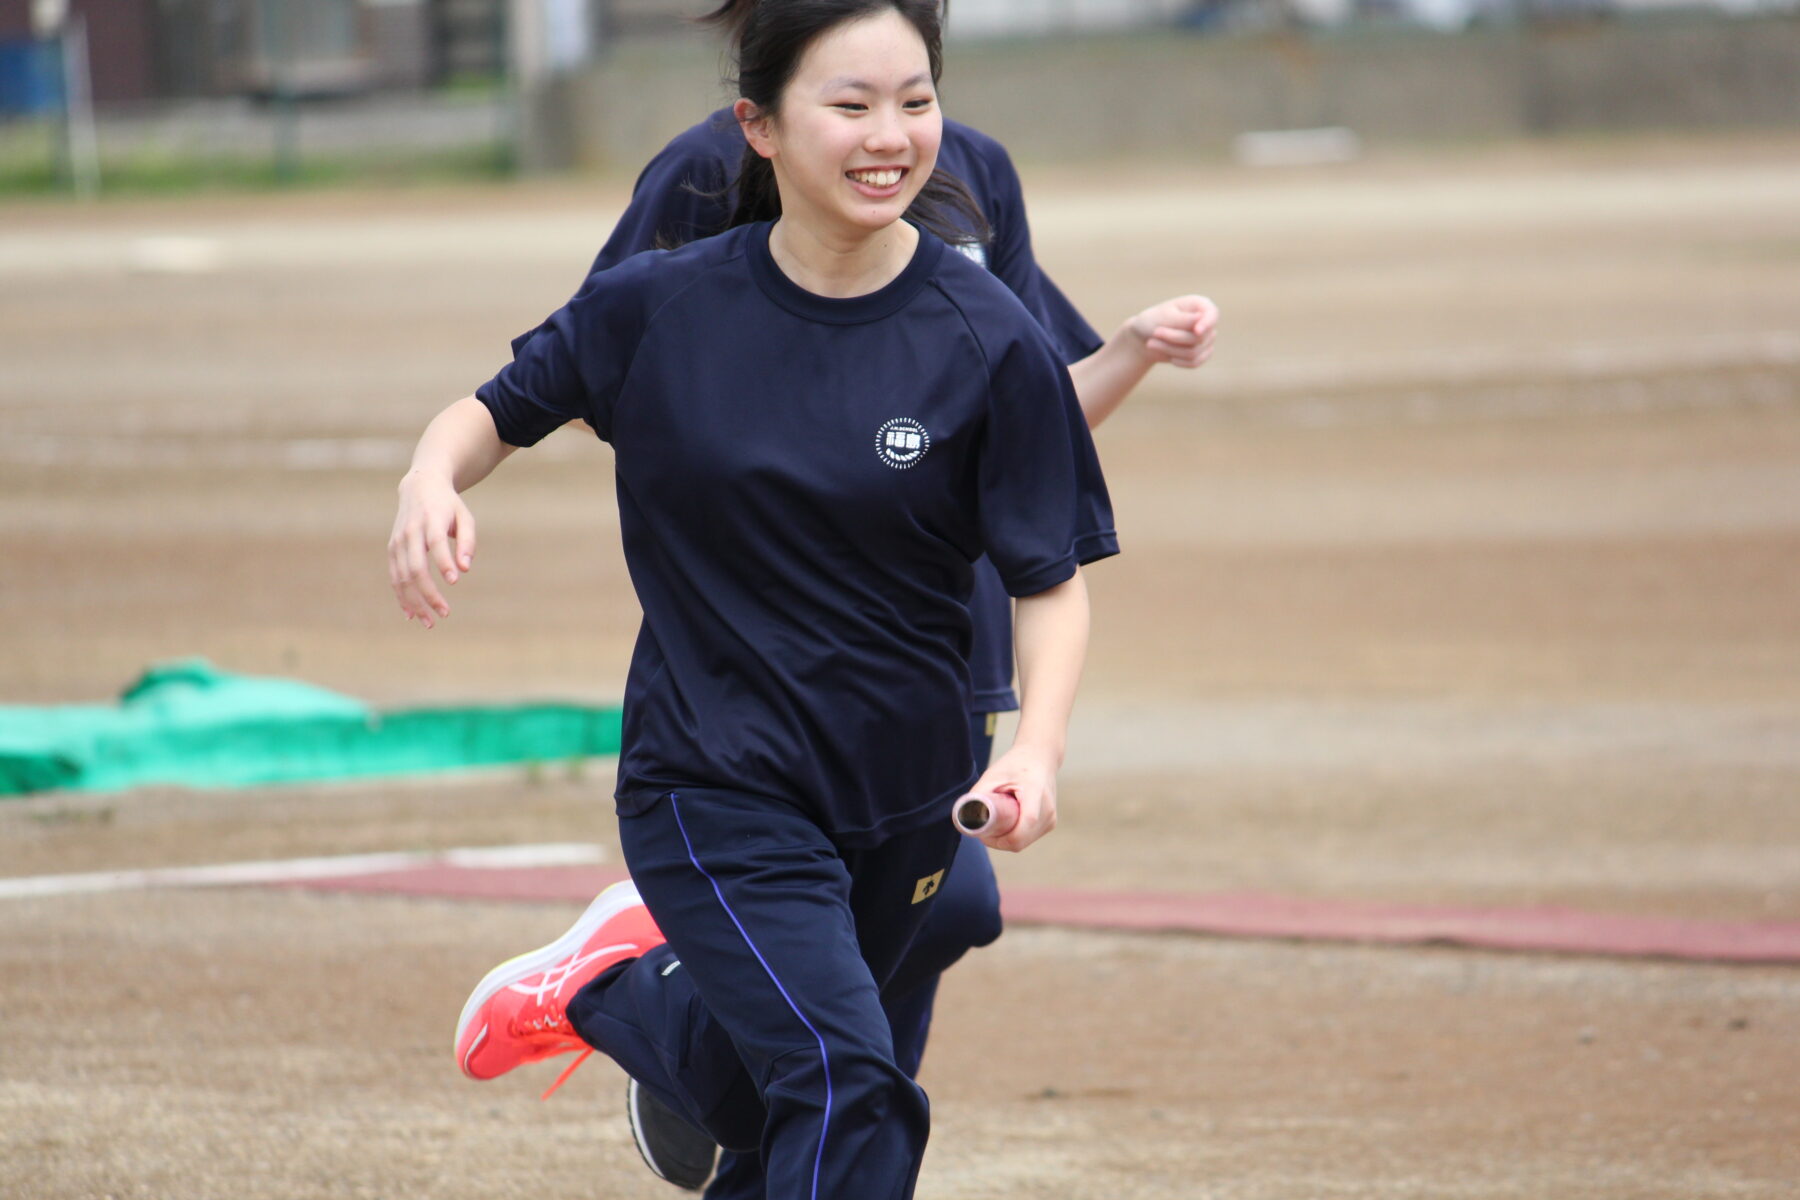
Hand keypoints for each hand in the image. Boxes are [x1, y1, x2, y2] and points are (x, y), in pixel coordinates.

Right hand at [388, 469, 476, 629]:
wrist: (419, 487)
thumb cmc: (448, 506)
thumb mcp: (465, 517)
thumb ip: (467, 541)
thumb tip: (465, 568)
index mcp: (431, 521)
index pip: (436, 543)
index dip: (444, 562)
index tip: (454, 582)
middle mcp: (411, 532)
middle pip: (415, 567)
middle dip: (429, 593)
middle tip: (445, 613)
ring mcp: (398, 542)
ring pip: (402, 577)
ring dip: (414, 602)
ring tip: (430, 622)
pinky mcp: (392, 549)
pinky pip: (394, 577)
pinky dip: (401, 597)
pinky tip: (411, 615)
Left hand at [968, 742, 1059, 852]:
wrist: (1040, 757)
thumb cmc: (1016, 764)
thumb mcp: (993, 775)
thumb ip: (979, 795)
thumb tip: (963, 818)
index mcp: (1035, 792)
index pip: (1025, 825)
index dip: (1002, 838)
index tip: (984, 834)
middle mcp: (1047, 809)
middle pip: (1020, 840)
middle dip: (999, 841)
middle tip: (984, 830)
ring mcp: (1050, 818)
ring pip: (1023, 843)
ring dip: (1006, 840)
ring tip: (995, 823)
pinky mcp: (1050, 823)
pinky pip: (1029, 838)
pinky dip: (1015, 836)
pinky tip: (1007, 823)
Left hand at [1126, 294, 1218, 368]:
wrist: (1144, 337)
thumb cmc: (1153, 321)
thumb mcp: (1164, 317)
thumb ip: (1183, 319)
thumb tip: (1200, 317)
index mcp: (1200, 305)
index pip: (1212, 314)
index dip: (1207, 323)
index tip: (1197, 331)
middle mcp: (1207, 321)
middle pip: (1198, 337)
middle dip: (1173, 338)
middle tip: (1155, 333)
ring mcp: (1207, 338)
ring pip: (1194, 352)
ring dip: (1170, 350)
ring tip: (1151, 343)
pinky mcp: (1202, 353)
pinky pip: (1194, 362)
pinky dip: (1177, 361)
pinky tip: (1166, 356)